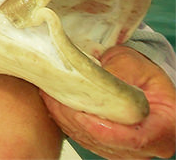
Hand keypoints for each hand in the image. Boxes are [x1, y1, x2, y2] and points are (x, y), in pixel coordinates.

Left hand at [41, 46, 175, 158]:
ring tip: (49, 96)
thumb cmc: (141, 73)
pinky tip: (55, 105)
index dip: (101, 127)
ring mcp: (127, 150)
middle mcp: (148, 147)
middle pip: (107, 142)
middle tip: (53, 97)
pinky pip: (84, 139)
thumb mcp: (132, 64)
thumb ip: (116, 73)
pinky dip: (67, 123)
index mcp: (165, 127)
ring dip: (67, 120)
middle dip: (76, 119)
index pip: (133, 139)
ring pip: (91, 141)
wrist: (139, 79)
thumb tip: (91, 81)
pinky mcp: (109, 147)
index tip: (78, 111)